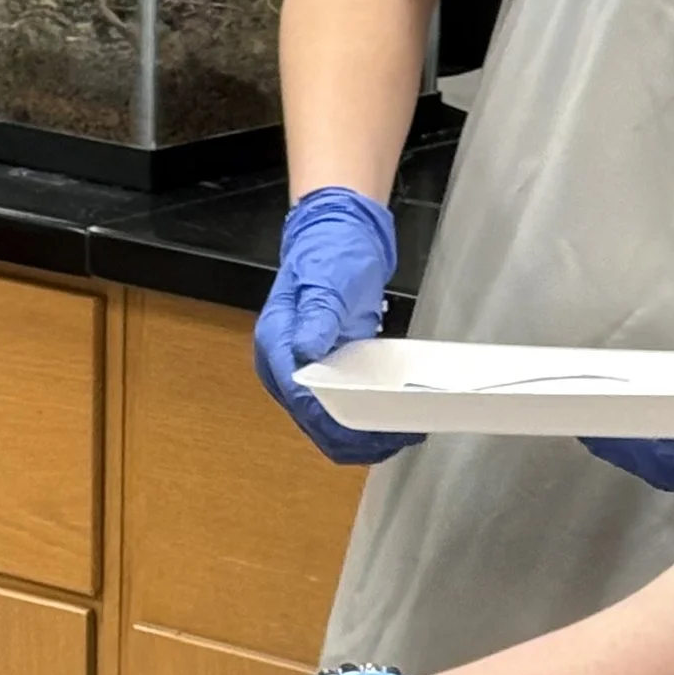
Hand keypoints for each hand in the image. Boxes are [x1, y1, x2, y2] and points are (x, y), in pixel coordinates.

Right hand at [253, 186, 422, 464]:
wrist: (337, 235)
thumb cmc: (331, 254)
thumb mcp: (326, 283)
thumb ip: (316, 319)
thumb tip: (305, 353)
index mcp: (276, 345)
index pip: (302, 399)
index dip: (336, 421)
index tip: (371, 430)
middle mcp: (282, 367)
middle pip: (313, 421)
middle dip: (352, 438)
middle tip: (394, 439)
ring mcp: (302, 372)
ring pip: (325, 423)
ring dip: (359, 437)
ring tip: (397, 437)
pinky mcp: (324, 372)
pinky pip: (339, 409)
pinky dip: (362, 422)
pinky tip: (389, 425)